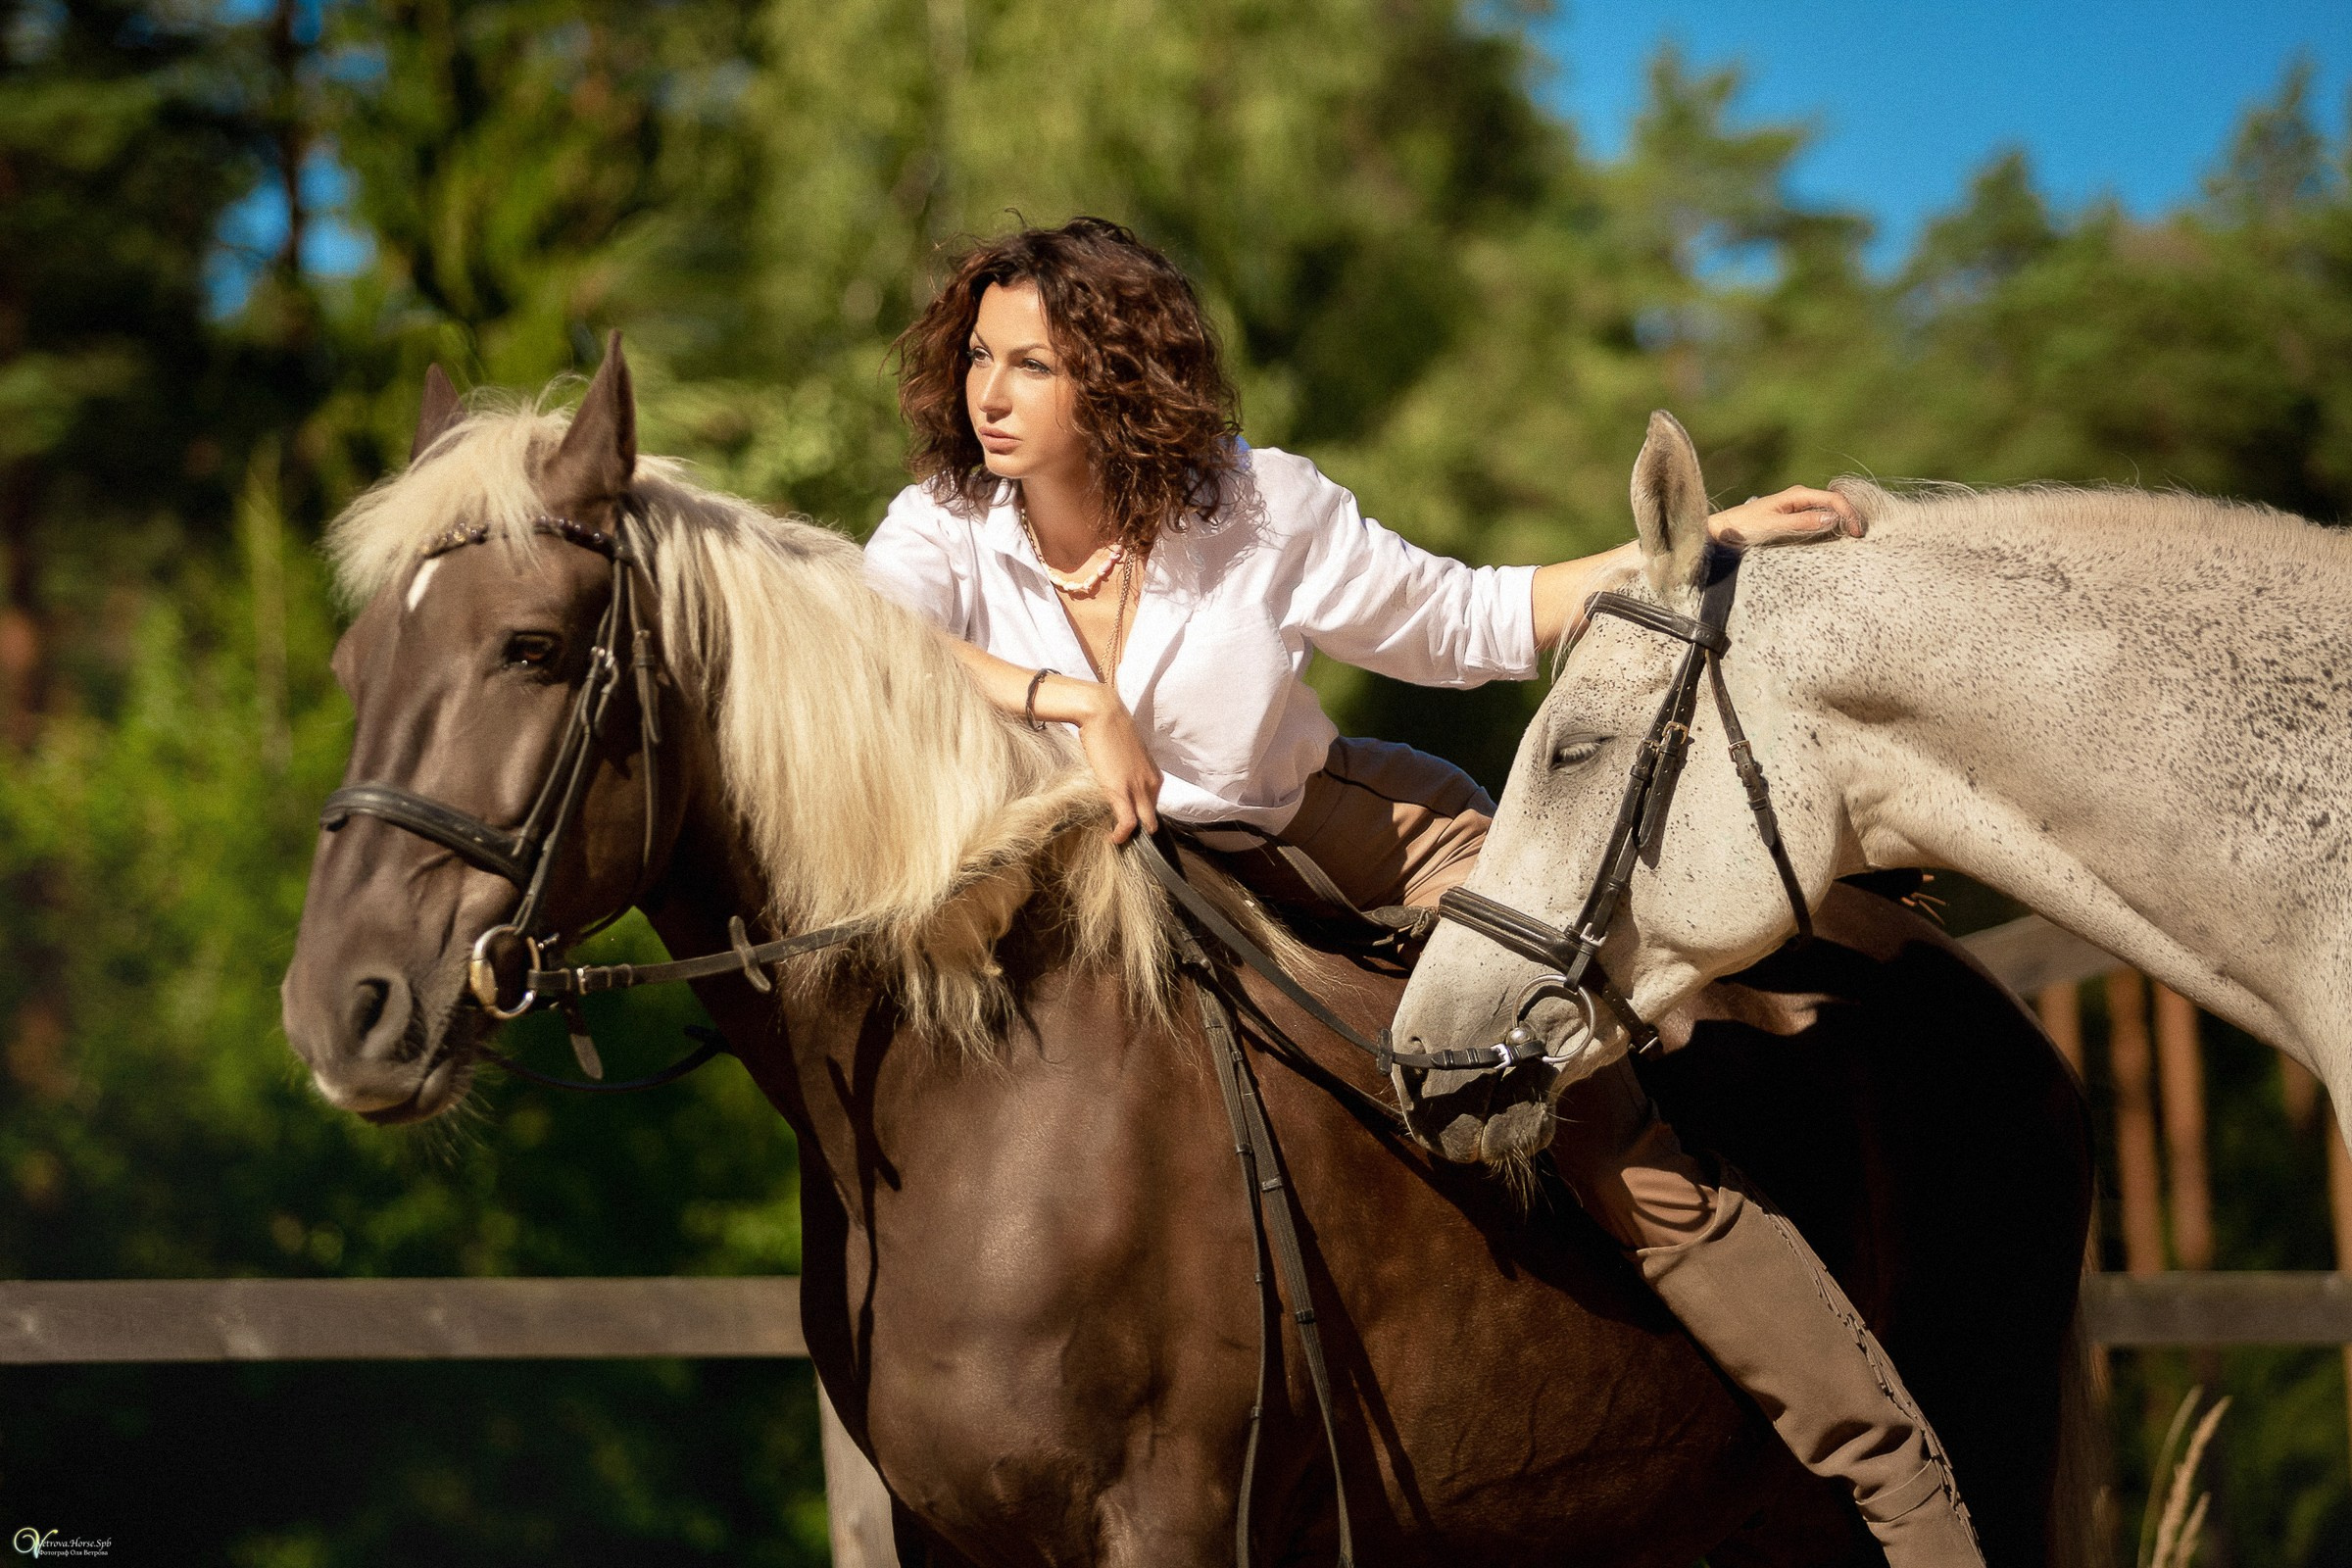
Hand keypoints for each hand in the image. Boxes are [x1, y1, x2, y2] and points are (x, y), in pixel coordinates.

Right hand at [1075, 686, 1162, 843]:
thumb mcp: (1127, 754)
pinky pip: (1128, 822)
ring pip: (1145, 823)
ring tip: (1118, 840)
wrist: (1103, 713)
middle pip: (1153, 818)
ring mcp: (1138, 788)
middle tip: (1127, 838)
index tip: (1130, 823)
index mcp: (1154, 774)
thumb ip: (1129, 770)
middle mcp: (1151, 783)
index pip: (1154, 805)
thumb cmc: (1110, 728)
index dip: (1143, 817)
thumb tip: (1119, 778)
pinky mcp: (1122, 791)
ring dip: (1133, 835)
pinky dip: (1122, 834)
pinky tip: (1114, 839)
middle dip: (1143, 831)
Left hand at [1707, 486, 1863, 548]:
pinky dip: (1831, 527)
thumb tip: (1832, 517)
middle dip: (1850, 516)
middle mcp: (1800, 498)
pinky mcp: (1794, 519)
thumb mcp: (1774, 526)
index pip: (1833, 499)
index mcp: (1798, 495)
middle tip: (1861, 537)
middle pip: (1834, 503)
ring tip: (1853, 539)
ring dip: (1842, 522)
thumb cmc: (1745, 527)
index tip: (1857, 533)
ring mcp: (1798, 508)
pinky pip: (1819, 520)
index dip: (1849, 514)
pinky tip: (1836, 538)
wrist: (1723, 531)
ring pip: (1828, 511)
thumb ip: (1803, 522)